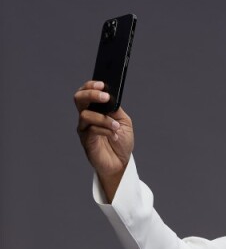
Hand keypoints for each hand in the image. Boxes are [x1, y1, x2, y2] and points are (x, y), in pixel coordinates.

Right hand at [74, 79, 133, 196]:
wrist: (121, 164)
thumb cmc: (121, 142)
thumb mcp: (123, 122)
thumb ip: (116, 109)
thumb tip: (111, 97)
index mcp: (95, 109)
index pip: (87, 92)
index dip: (91, 86)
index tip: (102, 84)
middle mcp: (87, 116)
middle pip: (79, 98)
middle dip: (91, 94)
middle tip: (105, 97)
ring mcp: (85, 128)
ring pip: (86, 114)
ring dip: (104, 119)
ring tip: (116, 127)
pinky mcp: (86, 140)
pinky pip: (91, 130)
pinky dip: (105, 130)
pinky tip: (114, 135)